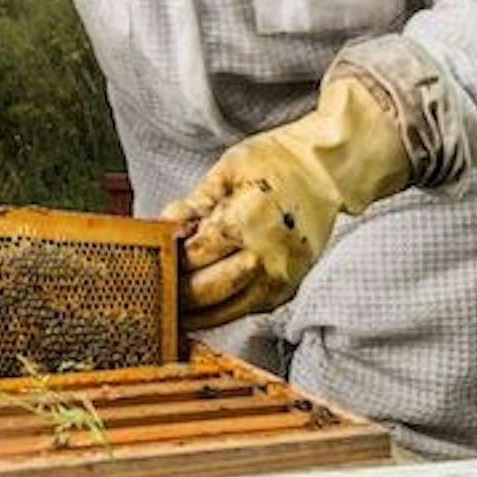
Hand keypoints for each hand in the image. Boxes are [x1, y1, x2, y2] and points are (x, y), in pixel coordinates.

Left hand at [162, 75, 410, 329]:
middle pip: (204, 291)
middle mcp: (265, 257)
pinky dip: (220, 311)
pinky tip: (201, 306)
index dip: (168, 259)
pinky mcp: (287, 290)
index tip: (151, 259)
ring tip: (169, 307)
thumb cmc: (276, 162)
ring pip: (224, 311)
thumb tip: (164, 226)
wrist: (325, 171)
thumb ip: (194, 203)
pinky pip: (246, 310)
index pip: (193, 256)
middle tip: (153, 289)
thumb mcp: (228, 169)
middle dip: (175, 293)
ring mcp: (279, 278)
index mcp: (245, 222)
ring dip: (193, 313)